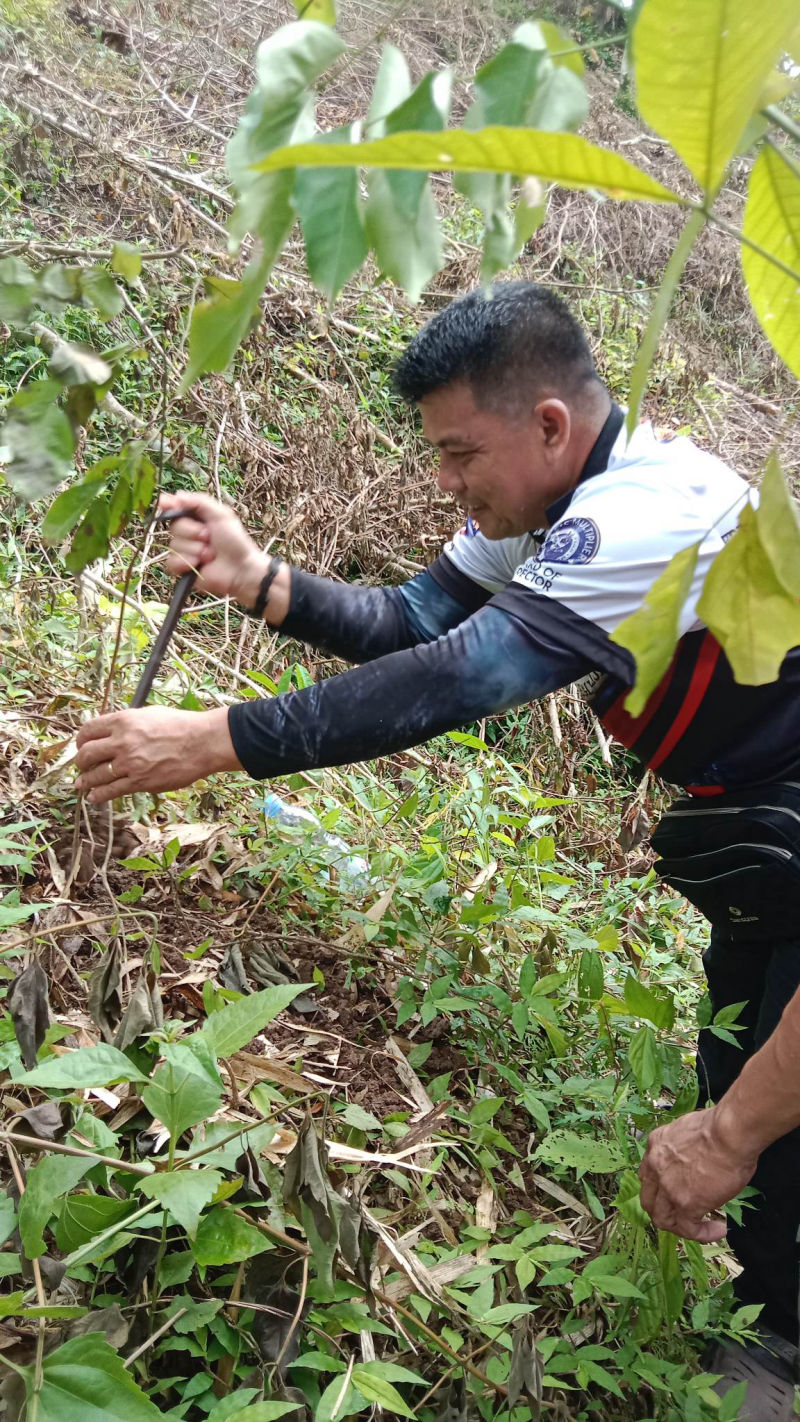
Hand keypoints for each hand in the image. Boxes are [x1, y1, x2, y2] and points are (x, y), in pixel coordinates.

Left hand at [75, 706, 241, 803]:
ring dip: (85, 781)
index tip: (81, 747)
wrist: (202, 743)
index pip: (88, 730)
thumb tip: (112, 732)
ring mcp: (130, 763)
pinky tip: (94, 797)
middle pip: (86, 754)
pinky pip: (111, 791)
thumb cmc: (180, 725)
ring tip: (82, 784)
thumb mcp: (149, 714)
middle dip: (80, 762)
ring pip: (96, 775)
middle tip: (82, 766)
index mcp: (123, 721)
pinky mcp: (140, 782)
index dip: (80, 741)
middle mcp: (122, 741)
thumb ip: (127, 723)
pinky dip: (99, 796)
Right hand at [158, 492, 267, 603]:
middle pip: (173, 526)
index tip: (165, 503)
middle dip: (192, 532)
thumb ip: (200, 502)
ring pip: (174, 545)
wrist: (241, 568)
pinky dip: (186, 562)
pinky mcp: (183, 568)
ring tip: (211, 554)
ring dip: (195, 549)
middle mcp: (187, 533)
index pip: (174, 508)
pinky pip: (171, 562)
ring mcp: (184, 551)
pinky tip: (199, 564)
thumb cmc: (235, 541)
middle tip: (209, 537)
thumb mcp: (221, 515)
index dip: (168, 505)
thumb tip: (176, 495)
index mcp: (195, 518)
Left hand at [639, 1106, 758, 1242]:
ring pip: (663, 1219)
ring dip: (680, 1227)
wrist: (729, 1133)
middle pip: (649, 1199)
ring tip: (701, 1228)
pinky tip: (718, 1230)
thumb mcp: (691, 1131)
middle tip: (684, 1216)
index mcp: (657, 1145)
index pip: (648, 1174)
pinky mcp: (685, 1205)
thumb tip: (698, 1158)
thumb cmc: (721, 1127)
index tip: (676, 1194)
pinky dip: (702, 1234)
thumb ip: (685, 1148)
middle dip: (664, 1211)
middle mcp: (655, 1166)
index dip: (659, 1188)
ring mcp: (667, 1187)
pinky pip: (689, 1229)